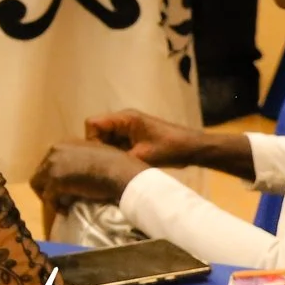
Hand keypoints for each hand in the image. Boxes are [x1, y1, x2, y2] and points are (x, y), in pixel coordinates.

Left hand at [30, 140, 149, 216]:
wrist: (120, 172)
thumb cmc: (117, 163)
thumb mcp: (95, 154)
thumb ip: (81, 158)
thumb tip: (79, 170)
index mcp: (64, 144)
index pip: (49, 160)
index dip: (55, 175)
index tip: (65, 186)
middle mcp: (55, 151)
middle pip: (40, 171)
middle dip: (49, 185)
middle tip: (60, 197)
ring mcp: (52, 165)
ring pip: (38, 184)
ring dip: (47, 196)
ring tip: (61, 205)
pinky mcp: (55, 181)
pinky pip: (47, 197)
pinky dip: (55, 206)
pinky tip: (66, 211)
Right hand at [84, 107, 206, 168]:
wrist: (192, 148)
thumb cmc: (170, 149)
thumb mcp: (142, 157)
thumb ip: (118, 158)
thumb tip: (100, 166)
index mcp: (125, 118)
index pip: (93, 123)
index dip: (92, 140)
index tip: (102, 156)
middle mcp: (123, 118)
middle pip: (97, 130)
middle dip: (100, 146)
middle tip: (109, 162)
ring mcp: (128, 126)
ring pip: (105, 137)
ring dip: (108, 150)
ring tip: (118, 163)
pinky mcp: (133, 134)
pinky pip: (115, 141)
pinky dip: (116, 151)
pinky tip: (124, 162)